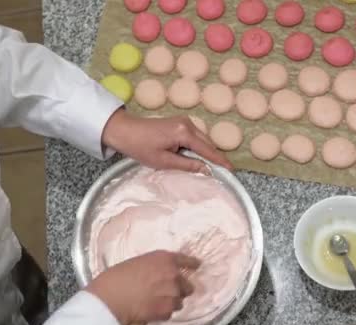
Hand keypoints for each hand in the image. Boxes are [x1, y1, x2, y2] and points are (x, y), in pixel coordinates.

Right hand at [85, 250, 199, 324]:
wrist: (111, 298)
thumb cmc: (117, 277)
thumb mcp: (138, 262)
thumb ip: (154, 266)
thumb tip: (159, 273)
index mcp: (165, 259)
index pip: (186, 261)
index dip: (192, 264)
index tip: (197, 266)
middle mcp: (173, 275)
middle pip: (187, 284)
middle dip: (179, 288)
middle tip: (164, 291)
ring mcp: (173, 294)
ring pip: (180, 300)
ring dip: (171, 301)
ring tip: (154, 302)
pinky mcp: (168, 310)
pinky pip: (170, 312)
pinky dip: (163, 312)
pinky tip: (150, 310)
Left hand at [102, 109, 233, 171]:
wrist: (125, 131)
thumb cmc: (141, 147)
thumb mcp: (164, 161)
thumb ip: (187, 165)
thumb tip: (206, 169)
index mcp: (184, 133)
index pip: (208, 149)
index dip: (219, 161)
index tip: (231, 170)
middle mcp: (188, 124)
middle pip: (207, 143)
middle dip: (213, 157)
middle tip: (220, 173)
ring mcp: (184, 121)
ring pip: (201, 140)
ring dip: (204, 152)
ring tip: (207, 168)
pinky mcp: (180, 122)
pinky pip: (194, 136)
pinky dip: (197, 147)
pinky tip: (194, 158)